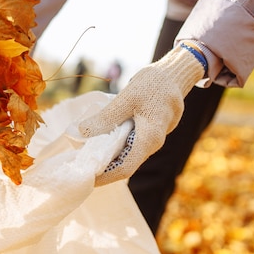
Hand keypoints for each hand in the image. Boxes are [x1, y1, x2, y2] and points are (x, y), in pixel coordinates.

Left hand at [78, 44, 205, 185]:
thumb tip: (80, 132)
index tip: (86, 179)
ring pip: (127, 155)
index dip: (105, 177)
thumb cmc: (153, 84)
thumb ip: (105, 117)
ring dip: (108, 158)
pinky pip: (130, 145)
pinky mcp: (149, 133)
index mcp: (150, 138)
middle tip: (80, 169)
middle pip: (125, 165)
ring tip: (85, 157)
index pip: (125, 168)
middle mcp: (153, 144)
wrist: (174, 75)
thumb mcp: (126, 98)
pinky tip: (98, 142)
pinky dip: (114, 147)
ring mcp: (152, 139)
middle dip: (103, 169)